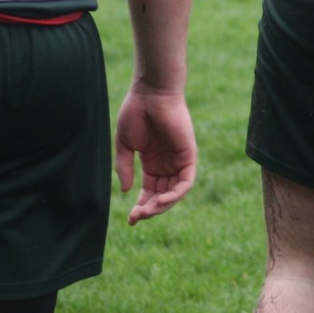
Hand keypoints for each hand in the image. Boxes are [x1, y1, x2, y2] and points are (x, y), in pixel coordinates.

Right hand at [114, 84, 196, 224]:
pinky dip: (175, 194)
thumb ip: (124, 167)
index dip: (141, 206)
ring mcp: (178, 160)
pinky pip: (186, 181)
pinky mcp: (189, 154)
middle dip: (150, 209)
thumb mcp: (125, 145)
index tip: (131, 220)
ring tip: (147, 211)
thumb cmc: (136, 113)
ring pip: (175, 192)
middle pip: (162, 195)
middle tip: (136, 217)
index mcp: (152, 162)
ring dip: (161, 205)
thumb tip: (125, 191)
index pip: (150, 191)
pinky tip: (161, 200)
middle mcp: (167, 164)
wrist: (150, 93)